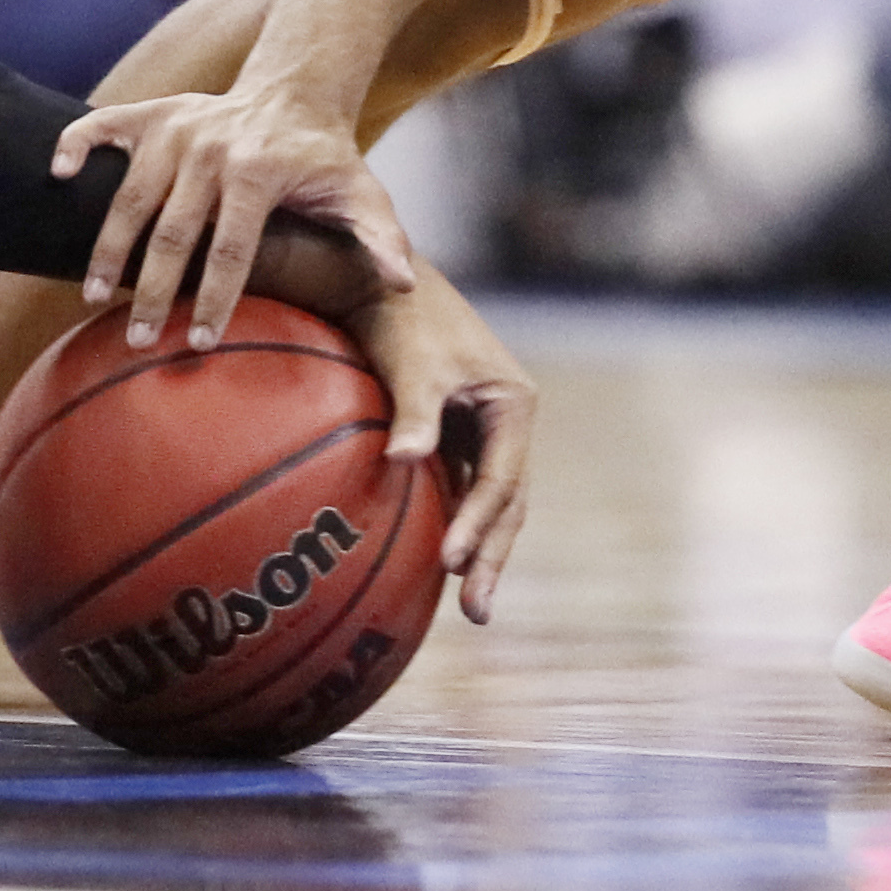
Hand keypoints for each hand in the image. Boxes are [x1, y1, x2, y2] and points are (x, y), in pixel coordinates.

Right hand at [51, 85, 417, 349]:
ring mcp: (175, 128)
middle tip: (138, 337)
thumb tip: (402, 285)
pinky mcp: (152, 113)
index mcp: (257, 171)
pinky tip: (57, 177)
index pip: (231, 248)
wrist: (294, 89)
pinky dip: (76, 145)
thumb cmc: (325, 157)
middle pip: (172, 230)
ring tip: (92, 294)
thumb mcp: (362, 193)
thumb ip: (382, 238)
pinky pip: (102, 125)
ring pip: (129, 194)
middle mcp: (210, 147)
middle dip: (152, 290)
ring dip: (107, 245)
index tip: (201, 342)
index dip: (215, 298)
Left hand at [346, 265, 534, 623]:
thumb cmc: (398, 318)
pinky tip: (439, 559)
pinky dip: (456, 522)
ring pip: (489, 499)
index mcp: (513, 403)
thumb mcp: (411, 366)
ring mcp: (485, 427)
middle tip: (476, 612)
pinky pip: (461, 488)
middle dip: (493, 555)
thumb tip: (402, 462)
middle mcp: (508, 419)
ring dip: (481, 547)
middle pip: (507, 501)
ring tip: (469, 604)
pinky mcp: (456, 430)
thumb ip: (414, 415)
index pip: (501, 481)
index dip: (480, 526)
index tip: (454, 564)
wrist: (376, 278)